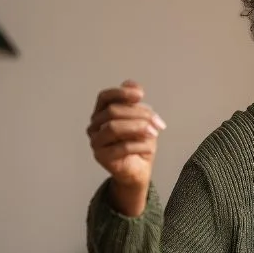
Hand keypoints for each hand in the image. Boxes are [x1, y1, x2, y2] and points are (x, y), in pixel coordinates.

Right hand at [86, 80, 166, 215]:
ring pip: (113, 127)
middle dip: (139, 114)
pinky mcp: (101, 157)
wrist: (139, 169)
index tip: (141, 94)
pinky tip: (150, 147)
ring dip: (138, 128)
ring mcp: (95, 141)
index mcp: (102, 113)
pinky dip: (140, 145)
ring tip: (154, 133)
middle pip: (113, 111)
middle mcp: (95, 125)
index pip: (105, 97)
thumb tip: (132, 84)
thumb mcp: (142, 120)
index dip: (121, 92)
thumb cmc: (138, 142)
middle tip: (158, 123)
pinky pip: (121, 147)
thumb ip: (136, 104)